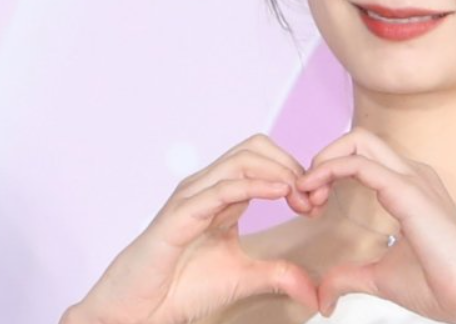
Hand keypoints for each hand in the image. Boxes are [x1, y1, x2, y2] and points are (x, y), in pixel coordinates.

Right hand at [66, 134, 319, 323]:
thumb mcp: (243, 277)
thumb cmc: (182, 289)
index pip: (263, 158)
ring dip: (279, 172)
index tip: (316, 201)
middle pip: (255, 147)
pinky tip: (280, 193)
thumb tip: (314, 292)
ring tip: (301, 197)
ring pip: (241, 159)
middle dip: (290, 164)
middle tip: (312, 197)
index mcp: (222, 193)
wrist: (138, 312)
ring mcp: (193, 196)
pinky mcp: (180, 214)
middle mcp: (207, 186)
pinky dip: (255, 185)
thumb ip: (278, 275)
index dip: (294, 171)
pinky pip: (221, 188)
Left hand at [296, 127, 455, 322]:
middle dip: (324, 158)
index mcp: (409, 185)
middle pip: (358, 138)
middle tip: (305, 195)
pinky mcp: (408, 190)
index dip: (329, 171)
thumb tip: (323, 294)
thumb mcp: (382, 277)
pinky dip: (330, 170)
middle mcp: (411, 172)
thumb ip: (350, 276)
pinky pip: (360, 164)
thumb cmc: (441, 286)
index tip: (310, 204)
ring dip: (324, 162)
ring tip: (306, 195)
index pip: (361, 156)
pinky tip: (313, 192)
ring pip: (358, 140)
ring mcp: (412, 177)